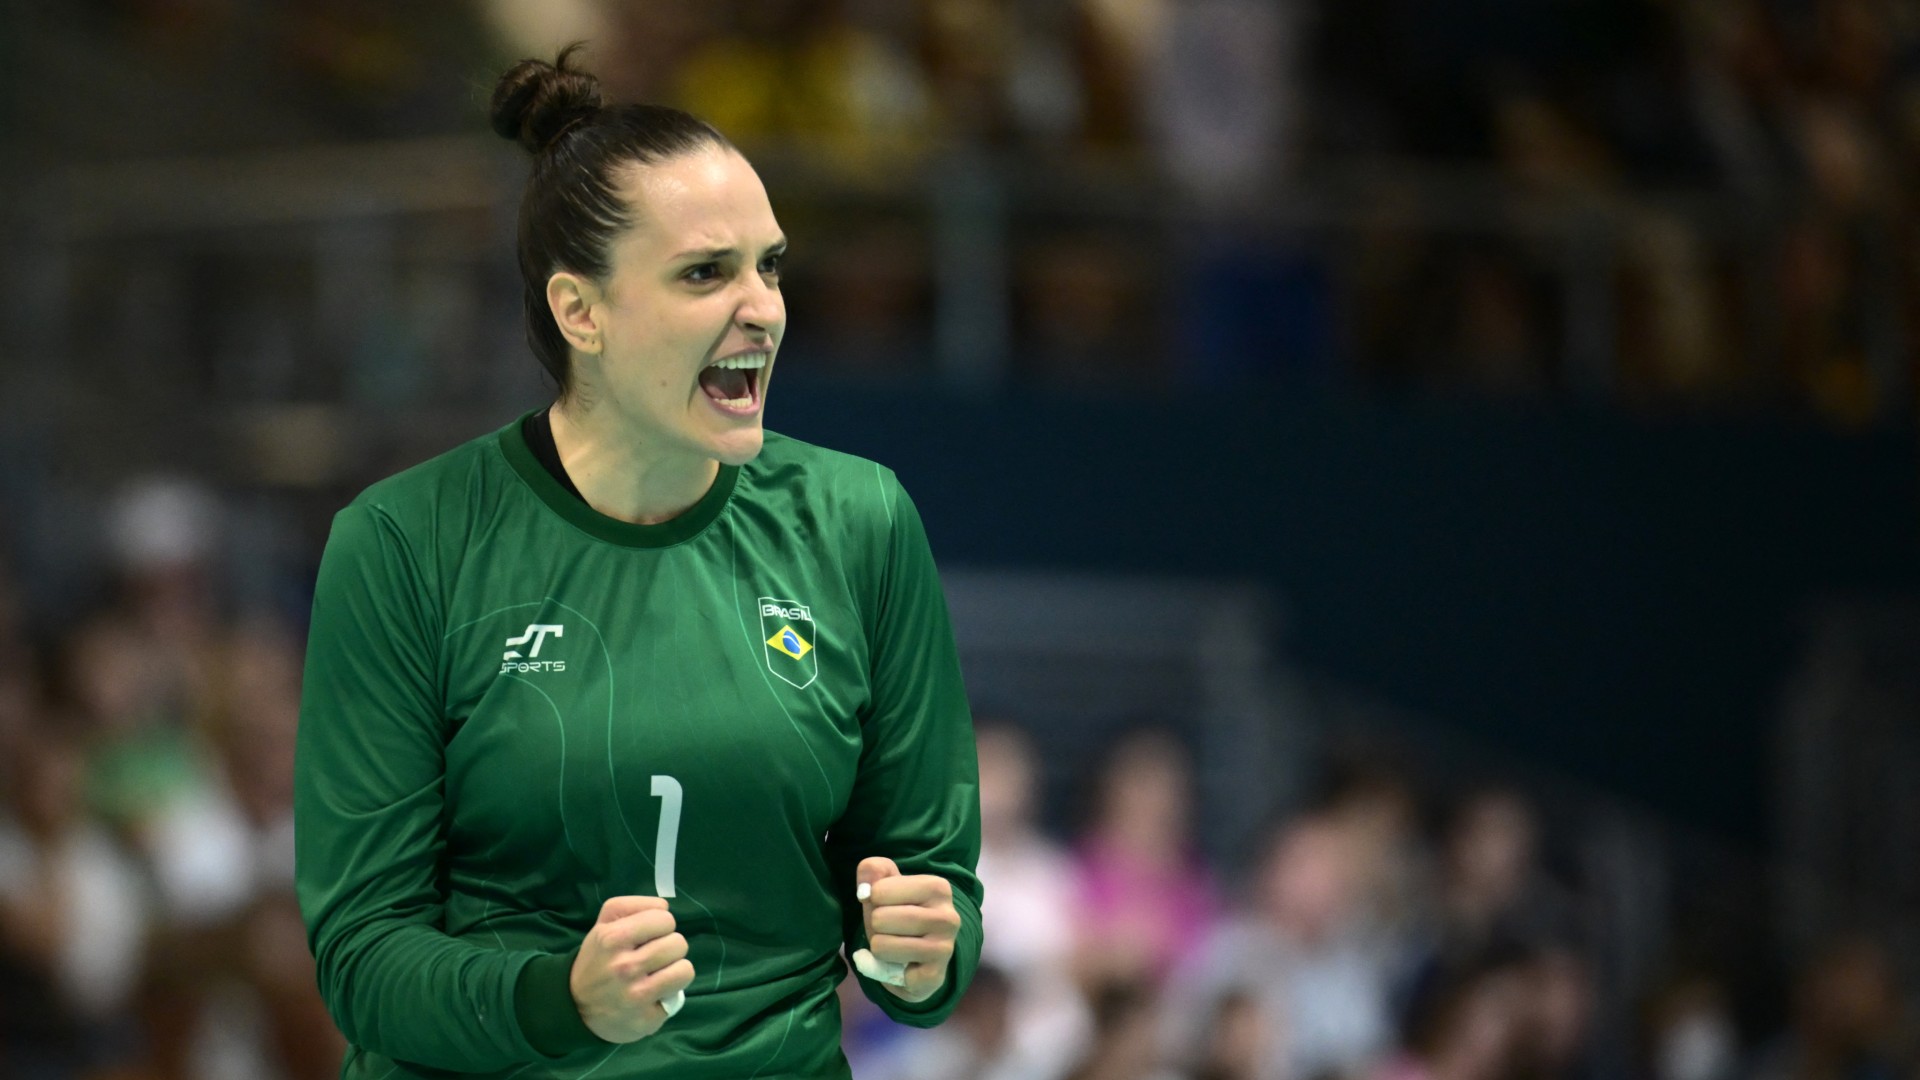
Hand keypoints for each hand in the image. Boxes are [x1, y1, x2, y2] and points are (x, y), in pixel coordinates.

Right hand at [570, 895, 693, 1042]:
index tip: (649, 936)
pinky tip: (653, 996)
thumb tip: (664, 907)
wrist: (575, 1007)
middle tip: (654, 957)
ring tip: (659, 974)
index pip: (665, 919)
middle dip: (670, 948)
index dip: (660, 925)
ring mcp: (636, 995)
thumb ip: (631, 906)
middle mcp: (624, 967)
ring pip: (684, 970)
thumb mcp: (603, 925)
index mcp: (613, 938)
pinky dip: (668, 995)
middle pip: (678, 943)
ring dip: (675, 970)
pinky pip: (676, 998)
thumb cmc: (597, 960)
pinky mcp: (646, 1019)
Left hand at [853, 857, 959, 1002]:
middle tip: (892, 931)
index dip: (874, 900)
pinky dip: (883, 969)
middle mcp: (947, 916)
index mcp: (938, 888)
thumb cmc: (899, 916)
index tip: (890, 906)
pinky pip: (886, 970)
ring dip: (879, 948)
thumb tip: (865, 889)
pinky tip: (900, 966)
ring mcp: (944, 948)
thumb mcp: (884, 888)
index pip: (879, 890)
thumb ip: (873, 873)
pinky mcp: (934, 975)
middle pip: (879, 918)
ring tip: (895, 947)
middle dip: (876, 926)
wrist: (918, 961)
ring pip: (880, 944)